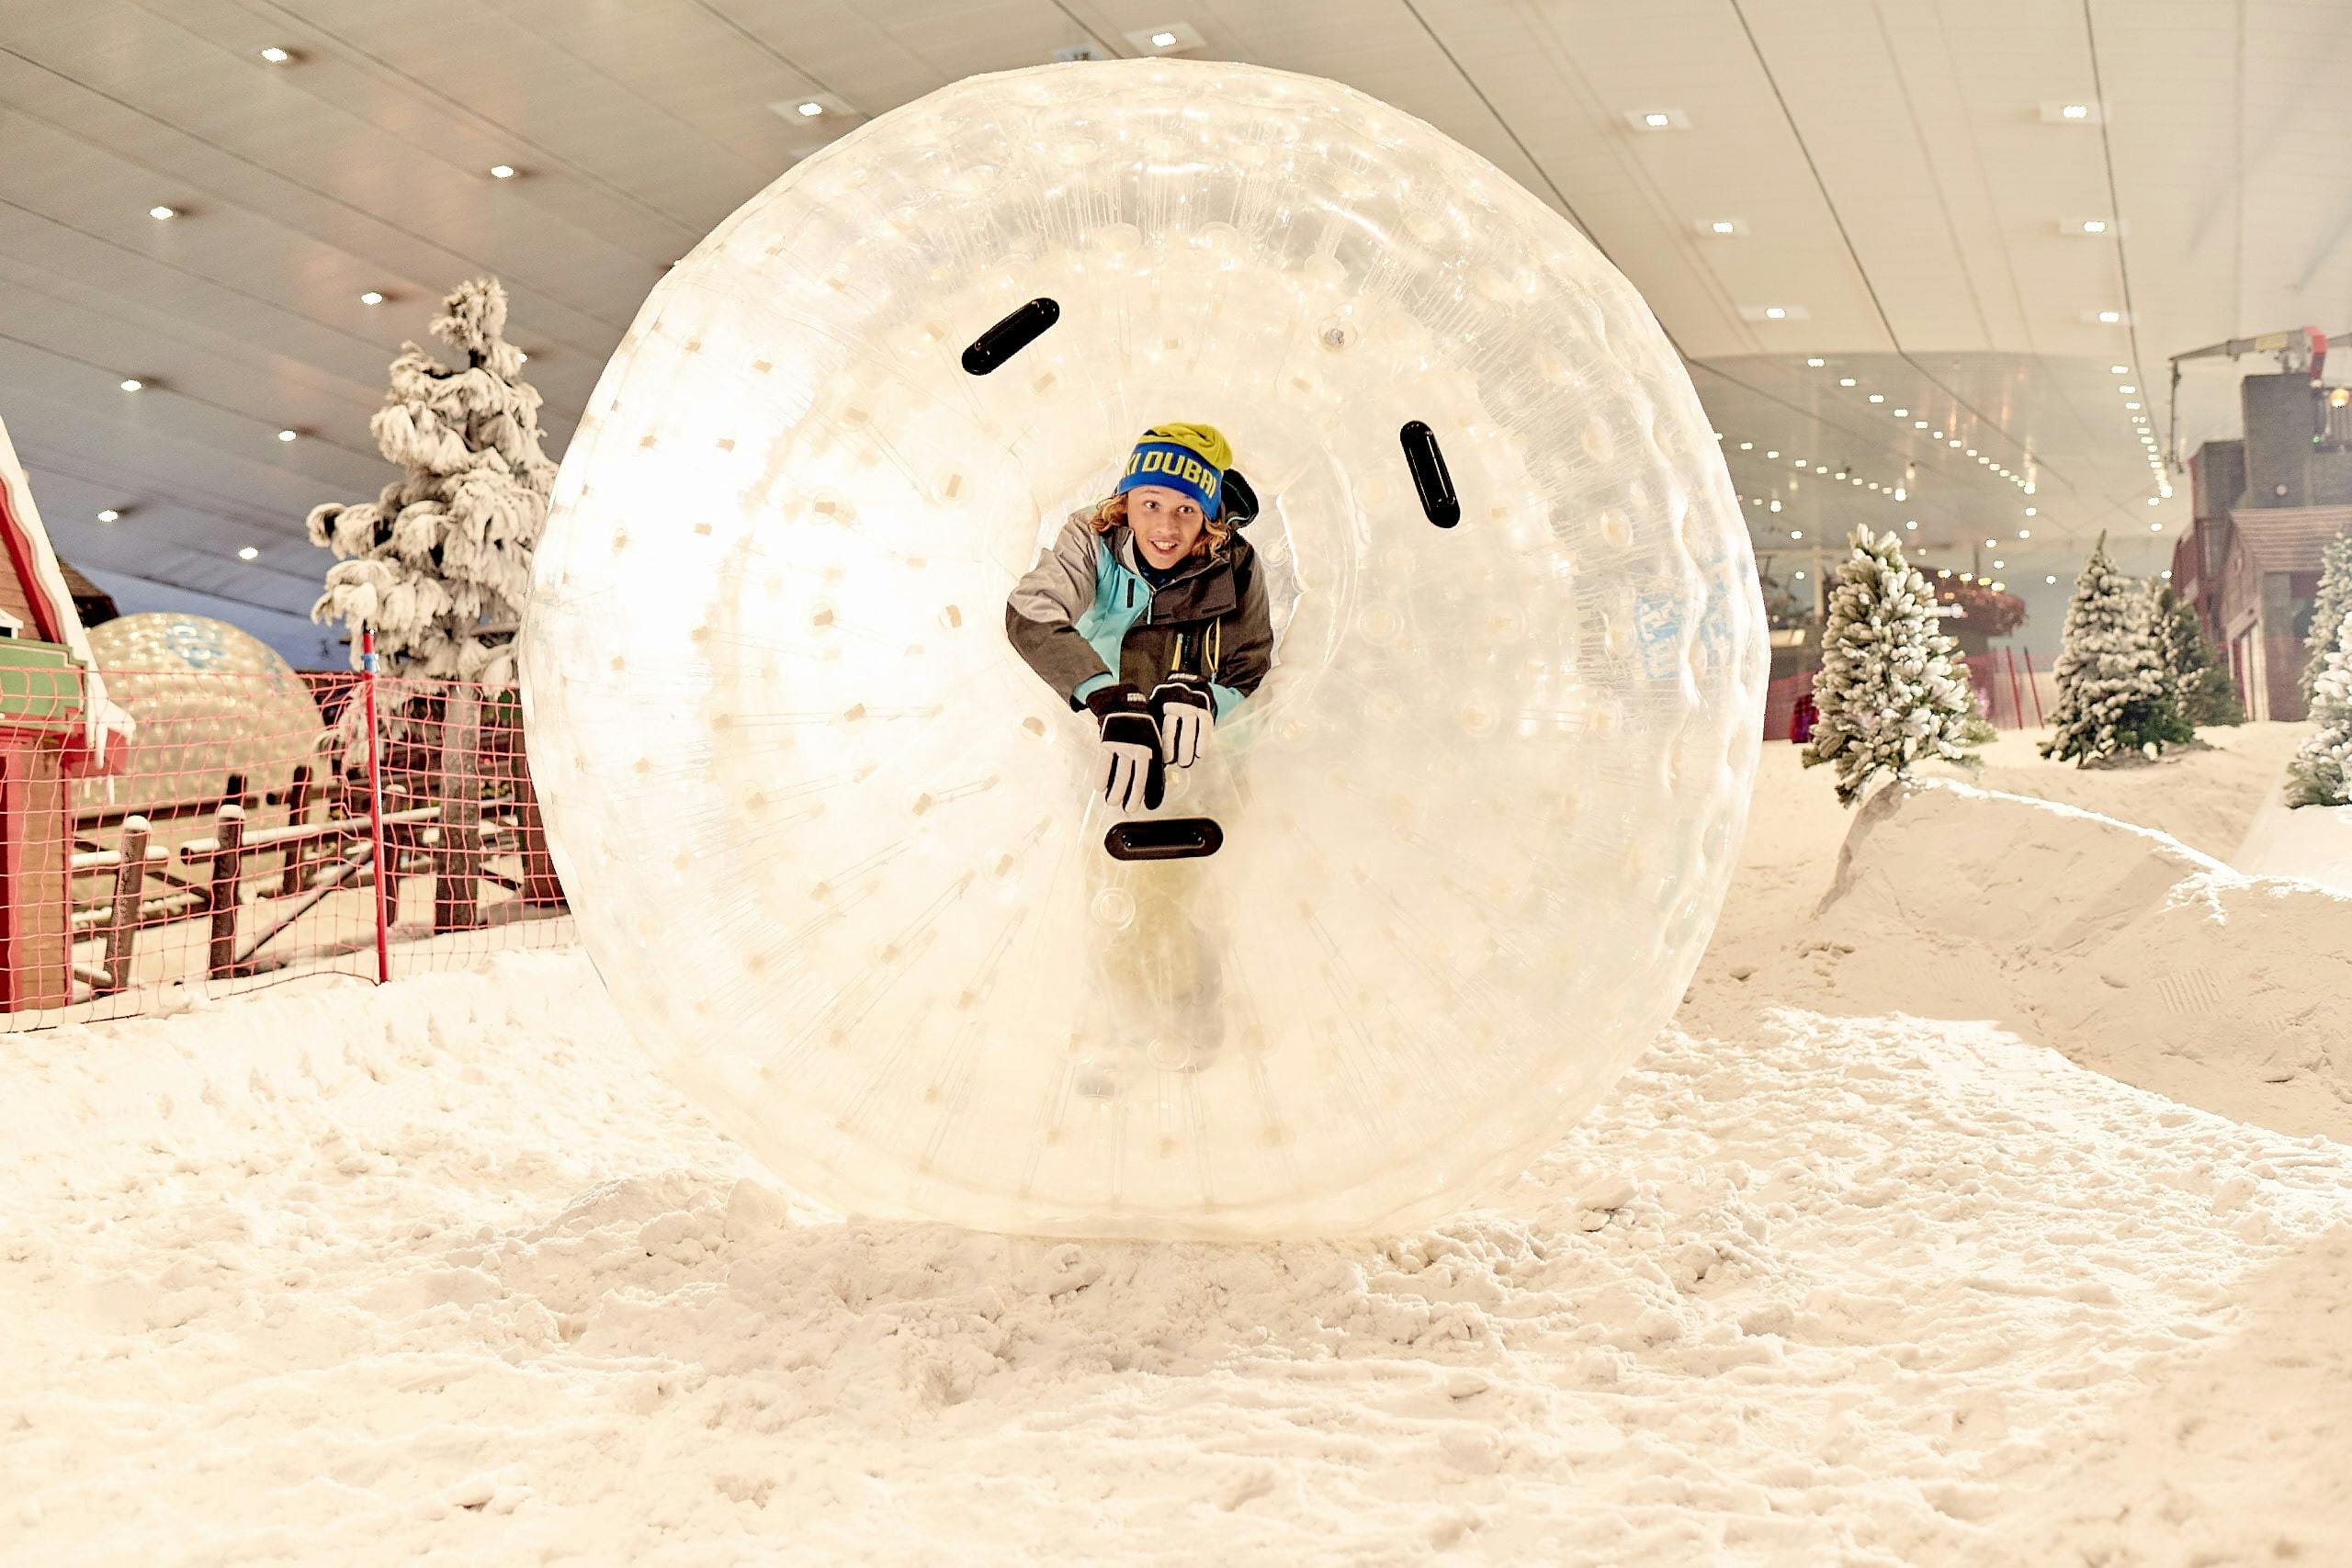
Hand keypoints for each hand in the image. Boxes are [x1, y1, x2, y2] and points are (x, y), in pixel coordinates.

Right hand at [1083, 684, 1163, 812]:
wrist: (1123, 706)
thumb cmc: (1139, 729)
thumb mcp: (1152, 742)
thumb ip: (1154, 762)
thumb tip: (1157, 785)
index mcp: (1153, 749)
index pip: (1153, 774)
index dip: (1152, 791)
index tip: (1150, 805)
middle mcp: (1139, 747)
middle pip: (1137, 776)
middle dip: (1134, 794)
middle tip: (1130, 809)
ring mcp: (1123, 745)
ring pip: (1121, 772)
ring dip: (1116, 790)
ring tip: (1112, 802)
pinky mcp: (1108, 742)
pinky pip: (1105, 762)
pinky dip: (1102, 776)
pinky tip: (1100, 788)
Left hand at [1148, 673, 1214, 768]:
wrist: (1183, 685)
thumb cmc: (1163, 707)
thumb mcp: (1154, 710)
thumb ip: (1152, 727)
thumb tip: (1149, 754)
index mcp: (1163, 703)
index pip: (1166, 725)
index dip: (1167, 744)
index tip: (1167, 760)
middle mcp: (1178, 703)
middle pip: (1180, 725)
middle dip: (1182, 746)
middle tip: (1181, 763)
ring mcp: (1193, 705)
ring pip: (1194, 725)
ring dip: (1193, 745)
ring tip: (1190, 761)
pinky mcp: (1204, 709)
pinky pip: (1206, 724)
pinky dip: (1204, 739)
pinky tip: (1200, 754)